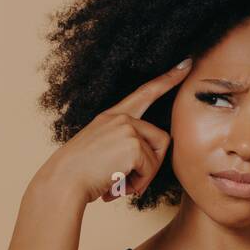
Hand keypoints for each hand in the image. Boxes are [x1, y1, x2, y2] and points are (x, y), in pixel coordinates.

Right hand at [27, 58, 193, 205]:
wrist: (63, 182)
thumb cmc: (79, 175)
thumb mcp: (101, 151)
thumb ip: (123, 146)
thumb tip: (146, 159)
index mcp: (111, 117)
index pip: (145, 92)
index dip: (167, 78)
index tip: (186, 64)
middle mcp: (120, 118)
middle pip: (162, 139)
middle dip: (151, 166)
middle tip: (129, 182)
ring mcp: (127, 128)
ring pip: (158, 155)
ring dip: (144, 177)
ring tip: (120, 184)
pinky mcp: (133, 144)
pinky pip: (151, 168)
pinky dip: (138, 183)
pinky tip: (118, 186)